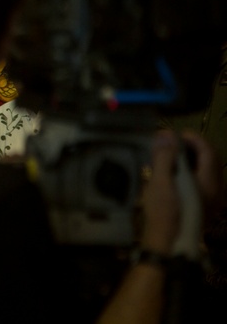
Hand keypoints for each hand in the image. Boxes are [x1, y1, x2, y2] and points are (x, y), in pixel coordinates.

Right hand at [139, 130, 224, 254]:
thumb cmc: (164, 213)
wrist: (167, 244)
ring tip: (170, 155)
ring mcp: (214, 199)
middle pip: (211, 159)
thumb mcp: (160, 182)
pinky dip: (192, 170)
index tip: (174, 134)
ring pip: (208, 170)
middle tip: (171, 142)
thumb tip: (166, 136)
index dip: (193, 138)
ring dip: (192, 158)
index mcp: (209, 182)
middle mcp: (217, 190)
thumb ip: (165, 157)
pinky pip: (204, 180)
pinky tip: (175, 172)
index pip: (208, 151)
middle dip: (192, 146)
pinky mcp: (206, 206)